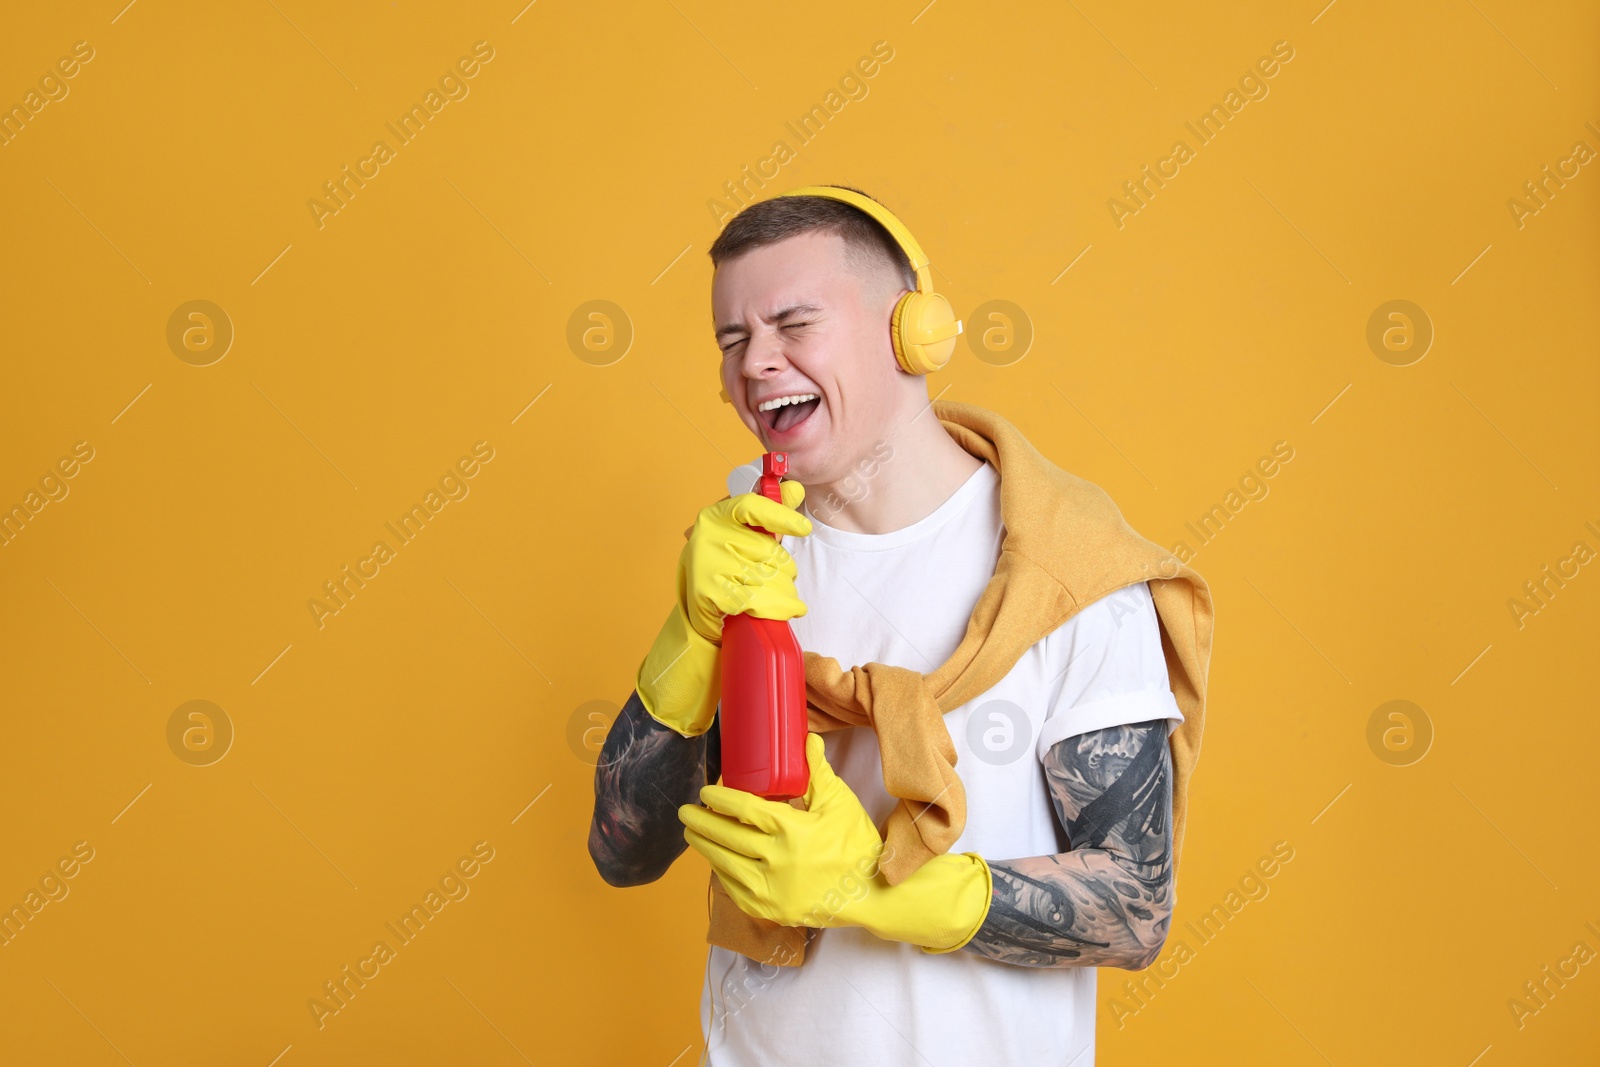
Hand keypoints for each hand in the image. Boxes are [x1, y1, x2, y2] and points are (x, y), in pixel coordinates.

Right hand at [636, 483, 811, 737]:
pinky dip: (775, 608)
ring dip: (783, 592)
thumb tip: (795, 487)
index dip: (781, 516)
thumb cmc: (728, 567)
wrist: (699, 610)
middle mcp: (708, 536)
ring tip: (779, 597)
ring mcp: (706, 565)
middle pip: (769, 551)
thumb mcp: (747, 535)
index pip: (753, 506)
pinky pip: (758, 600)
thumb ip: (772, 512)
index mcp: (716, 516)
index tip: (804, 528)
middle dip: (785, 570)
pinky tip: (778, 610)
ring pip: (769, 578)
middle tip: (781, 578)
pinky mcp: (709, 593)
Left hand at [680, 733, 992, 951]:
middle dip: (701, 822)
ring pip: (725, 865)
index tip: (706, 791)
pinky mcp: (770, 910)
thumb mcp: (839, 803)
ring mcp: (770, 890)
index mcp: (792, 830)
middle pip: (727, 837)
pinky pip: (734, 890)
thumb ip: (817, 772)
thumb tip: (807, 739)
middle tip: (685, 812)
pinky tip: (715, 862)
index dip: (720, 798)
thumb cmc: (855, 844)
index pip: (744, 809)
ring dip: (705, 847)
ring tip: (693, 834)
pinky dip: (721, 873)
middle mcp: (776, 860)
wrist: (871, 892)